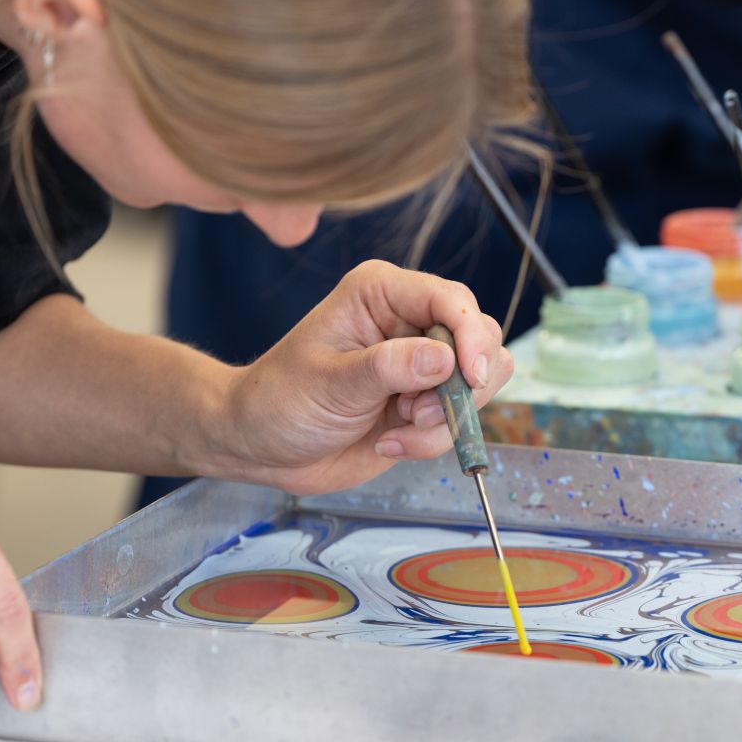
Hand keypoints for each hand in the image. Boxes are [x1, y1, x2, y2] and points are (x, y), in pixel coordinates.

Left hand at [212, 259, 513, 494]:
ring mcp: (422, 363)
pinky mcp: (426, 401)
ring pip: (480, 382)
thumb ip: (387, 368)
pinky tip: (390, 442)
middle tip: (415, 412)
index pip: (450, 300)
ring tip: (398, 429)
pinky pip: (462, 418)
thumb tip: (445, 360)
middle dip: (459, 384)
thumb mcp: (329, 383)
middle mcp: (409, 320)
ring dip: (447, 417)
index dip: (470, 337)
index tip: (470, 377)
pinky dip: (434, 439)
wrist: (262, 447)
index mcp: (381, 293)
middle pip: (479, 337)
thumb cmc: (280, 401)